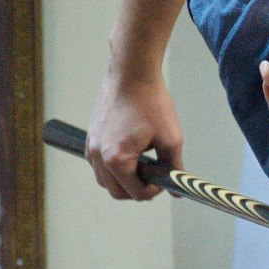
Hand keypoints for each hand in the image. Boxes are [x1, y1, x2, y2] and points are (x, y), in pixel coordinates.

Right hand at [86, 68, 183, 200]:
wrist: (131, 75)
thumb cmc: (151, 103)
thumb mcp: (171, 139)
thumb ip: (174, 168)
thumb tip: (178, 188)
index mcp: (117, 159)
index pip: (135, 193)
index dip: (154, 191)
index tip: (164, 179)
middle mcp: (98, 156)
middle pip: (116, 192)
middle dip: (137, 189)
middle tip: (155, 176)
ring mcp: (90, 147)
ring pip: (105, 180)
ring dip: (124, 180)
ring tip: (144, 163)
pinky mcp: (90, 138)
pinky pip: (99, 165)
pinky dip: (114, 167)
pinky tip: (133, 153)